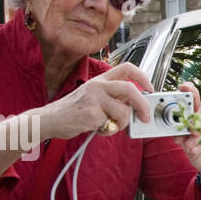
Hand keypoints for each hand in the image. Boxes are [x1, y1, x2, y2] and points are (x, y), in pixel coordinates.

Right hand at [33, 63, 153, 139]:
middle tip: (144, 117)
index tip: (150, 88)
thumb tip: (135, 108)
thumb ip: (113, 99)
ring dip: (121, 124)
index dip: (143, 77)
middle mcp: (98, 85)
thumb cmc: (74, 111)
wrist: (50, 119)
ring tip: (108, 125)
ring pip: (123, 111)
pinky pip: (111, 124)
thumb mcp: (94, 98)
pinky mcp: (90, 113)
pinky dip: (109, 131)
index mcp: (100, 80)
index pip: (126, 68)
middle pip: (130, 89)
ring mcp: (93, 98)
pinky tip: (97, 128)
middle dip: (142, 105)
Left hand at [176, 82, 200, 193]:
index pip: (194, 96)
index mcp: (196, 112)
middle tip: (190, 126)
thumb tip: (176, 132)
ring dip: (199, 134)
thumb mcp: (183, 143)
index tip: (184, 87)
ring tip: (189, 145)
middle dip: (199, 114)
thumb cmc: (198, 151)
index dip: (190, 90)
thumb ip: (179, 135)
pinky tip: (196, 149)